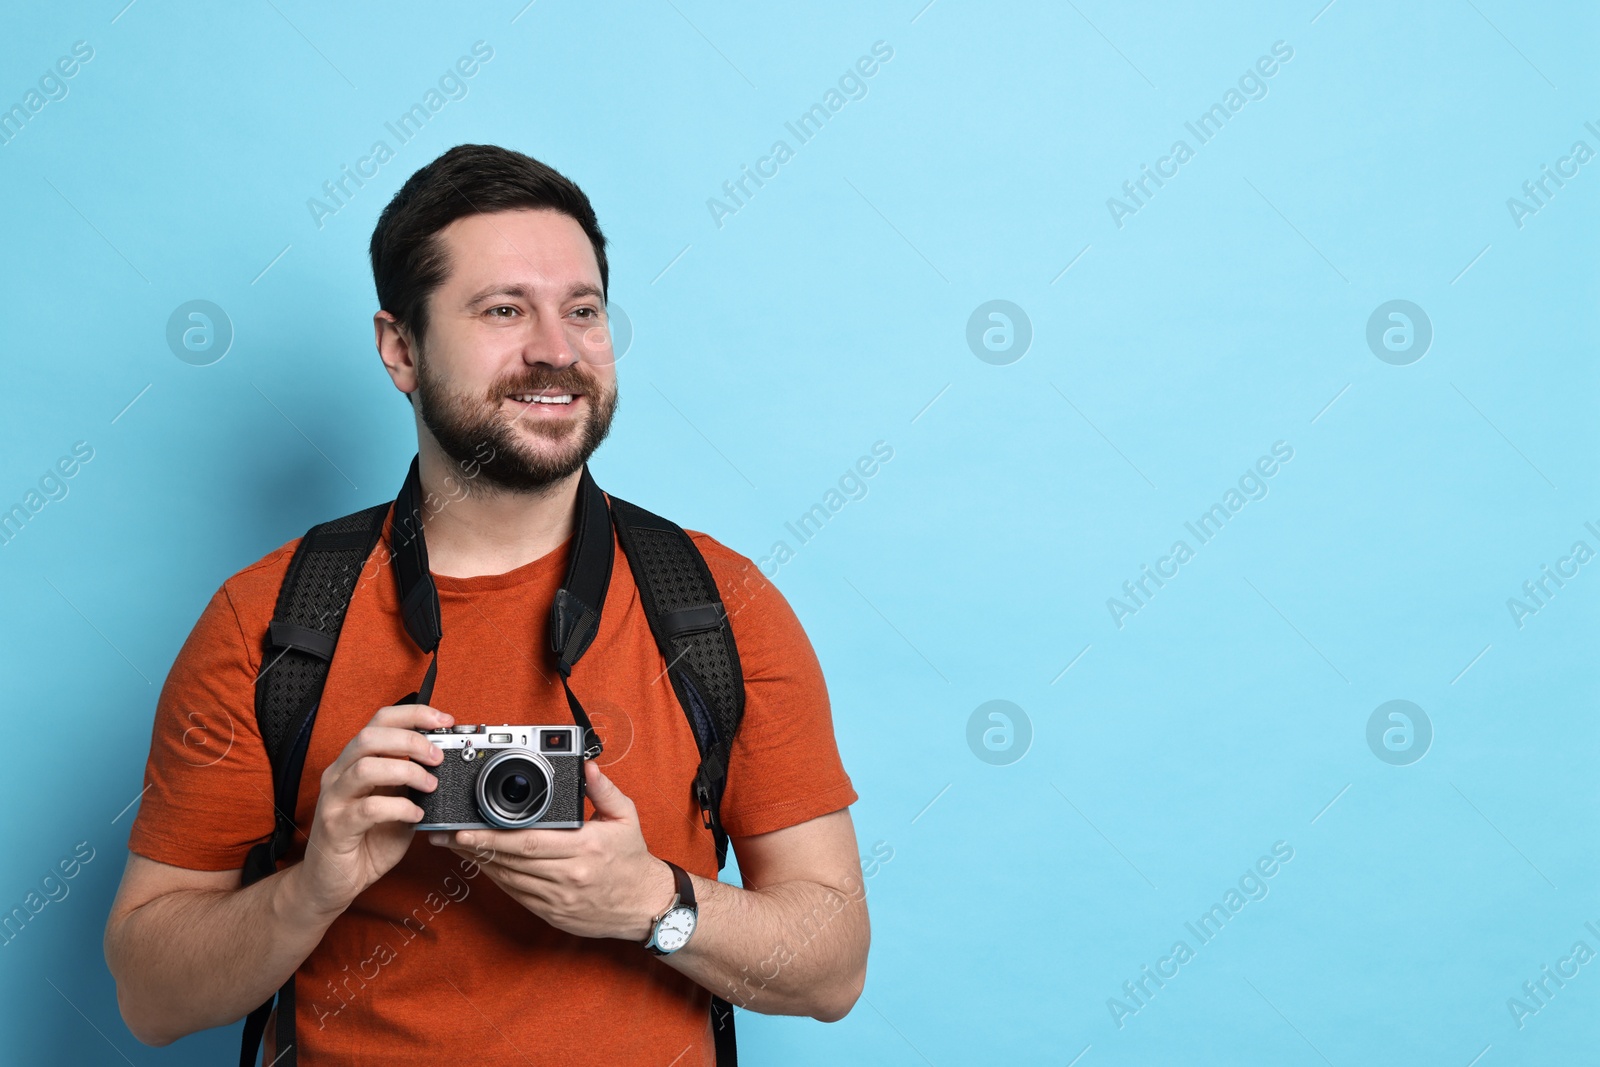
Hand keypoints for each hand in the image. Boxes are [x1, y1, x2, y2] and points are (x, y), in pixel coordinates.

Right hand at [295, 703, 451, 917]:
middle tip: (438, 757)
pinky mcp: (335, 827)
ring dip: (406, 772)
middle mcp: (339, 774)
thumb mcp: (396, 803)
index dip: (414, 714)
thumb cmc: (365, 840)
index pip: (380, 721)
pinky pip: (368, 809)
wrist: (332, 882)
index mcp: (354, 761)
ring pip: (366, 768)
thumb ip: (411, 782)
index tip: (445, 720)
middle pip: (370, 737)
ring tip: (431, 786)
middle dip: (411, 741)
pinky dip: (399, 808)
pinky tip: (416, 816)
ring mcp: (334, 800)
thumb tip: (444, 762)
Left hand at [430, 761, 673, 941]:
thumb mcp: (626, 817)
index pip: (528, 841)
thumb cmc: (633, 860)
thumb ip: (603, 789)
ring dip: (480, 863)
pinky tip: (483, 865)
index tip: (465, 828)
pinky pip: (516, 895)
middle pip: (510, 860)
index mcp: (584, 848)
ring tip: (457, 848)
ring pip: (508, 879)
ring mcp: (558, 899)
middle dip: (474, 847)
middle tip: (447, 836)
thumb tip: (586, 765)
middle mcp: (568, 875)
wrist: (645, 906)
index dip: (491, 836)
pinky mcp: (552, 914)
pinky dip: (497, 879)